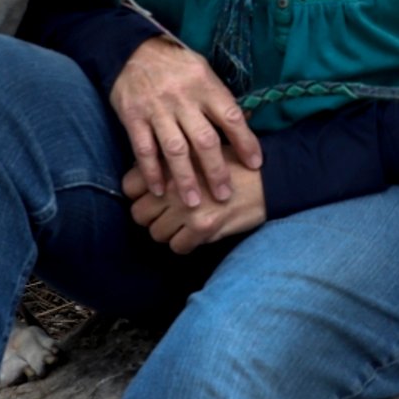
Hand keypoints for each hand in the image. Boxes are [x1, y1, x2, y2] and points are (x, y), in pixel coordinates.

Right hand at [109, 37, 261, 207]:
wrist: (132, 49)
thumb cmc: (175, 64)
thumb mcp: (203, 71)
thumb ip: (220, 98)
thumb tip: (245, 122)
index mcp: (205, 85)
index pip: (231, 117)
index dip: (245, 142)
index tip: (255, 164)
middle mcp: (182, 98)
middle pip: (204, 140)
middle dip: (216, 171)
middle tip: (224, 195)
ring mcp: (157, 109)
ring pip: (175, 149)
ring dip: (185, 179)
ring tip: (194, 202)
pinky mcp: (133, 117)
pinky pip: (144, 149)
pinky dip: (152, 172)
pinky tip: (159, 190)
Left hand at [125, 159, 264, 252]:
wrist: (269, 179)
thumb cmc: (234, 164)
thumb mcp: (199, 152)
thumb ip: (172, 162)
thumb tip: (146, 176)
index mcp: (172, 162)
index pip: (129, 186)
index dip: (138, 194)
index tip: (150, 197)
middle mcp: (175, 184)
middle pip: (138, 213)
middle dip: (150, 217)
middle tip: (166, 215)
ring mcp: (188, 207)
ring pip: (156, 233)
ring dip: (168, 232)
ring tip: (183, 225)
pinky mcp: (204, 228)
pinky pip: (177, 247)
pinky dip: (185, 244)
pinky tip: (196, 234)